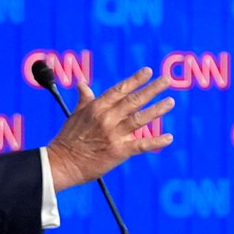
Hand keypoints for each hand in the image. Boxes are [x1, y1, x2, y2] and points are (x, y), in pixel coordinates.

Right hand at [46, 67, 174, 191]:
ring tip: (170, 101)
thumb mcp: (75, 115)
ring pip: (140, 118)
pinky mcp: (119, 151)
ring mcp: (114, 134)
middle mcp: (106, 118)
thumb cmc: (69, 139)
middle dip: (152, 89)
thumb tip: (82, 84)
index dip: (135, 80)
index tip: (148, 71)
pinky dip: (156, 141)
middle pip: (133, 100)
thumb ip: (85, 100)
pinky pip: (142, 145)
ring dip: (157, 109)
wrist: (63, 163)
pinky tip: (170, 137)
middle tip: (167, 80)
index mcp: (96, 107)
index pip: (119, 89)